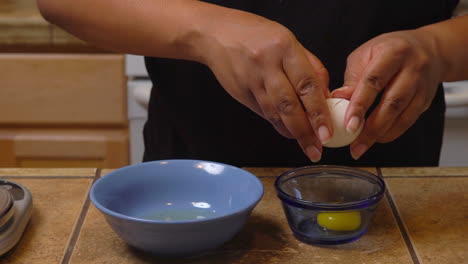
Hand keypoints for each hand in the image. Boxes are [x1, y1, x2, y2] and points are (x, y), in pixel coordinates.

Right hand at [199, 9, 332, 161]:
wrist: (215, 34)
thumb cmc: (255, 34)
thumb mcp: (289, 40)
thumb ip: (310, 66)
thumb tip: (325, 96)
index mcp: (284, 48)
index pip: (307, 85)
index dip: (319, 112)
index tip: (327, 131)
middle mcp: (267, 65)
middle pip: (289, 105)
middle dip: (305, 131)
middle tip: (317, 148)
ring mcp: (251, 80)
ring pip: (274, 113)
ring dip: (292, 132)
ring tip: (307, 146)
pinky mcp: (241, 93)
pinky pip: (262, 112)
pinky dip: (277, 124)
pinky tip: (288, 132)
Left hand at [332, 29, 443, 158]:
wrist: (428, 49)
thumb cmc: (389, 50)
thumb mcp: (366, 54)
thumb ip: (353, 77)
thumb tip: (338, 99)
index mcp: (393, 53)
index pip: (373, 82)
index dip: (359, 105)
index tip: (348, 125)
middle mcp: (412, 69)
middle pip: (392, 103)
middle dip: (371, 128)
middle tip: (354, 144)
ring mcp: (422, 86)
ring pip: (403, 116)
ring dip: (380, 134)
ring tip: (361, 145)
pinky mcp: (426, 100)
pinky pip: (409, 121)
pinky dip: (391, 132)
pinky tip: (377, 138)